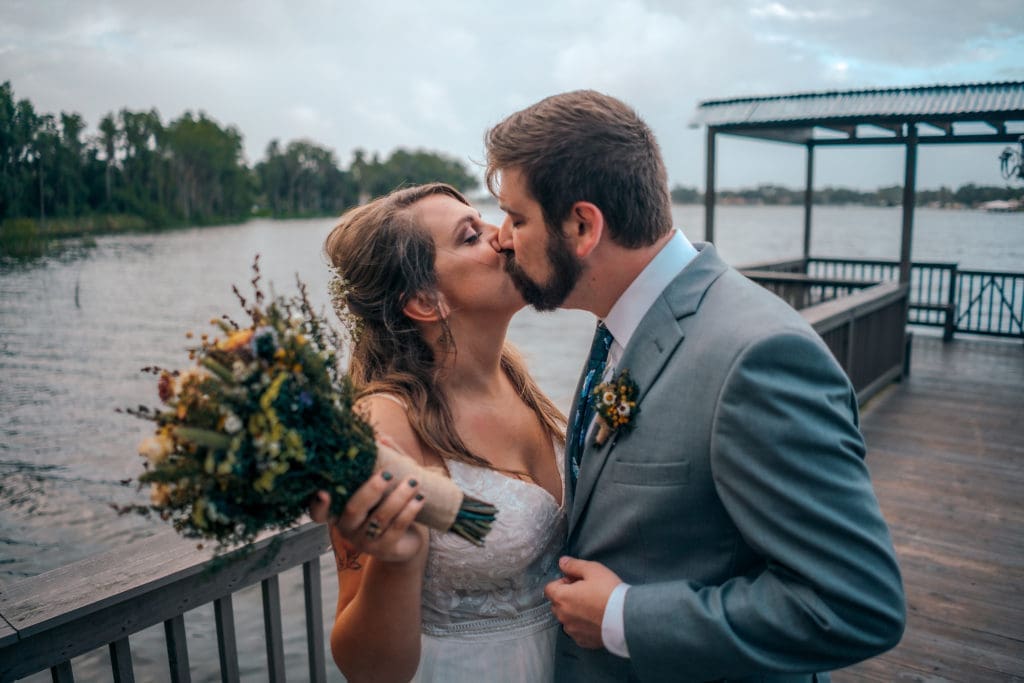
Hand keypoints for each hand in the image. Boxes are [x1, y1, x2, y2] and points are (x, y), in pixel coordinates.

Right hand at [310, 470, 426, 563]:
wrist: (406, 542)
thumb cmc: (387, 507)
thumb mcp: (382, 487)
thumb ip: (381, 463)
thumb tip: (382, 438)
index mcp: (339, 513)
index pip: (319, 514)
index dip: (318, 505)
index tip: (323, 491)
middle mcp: (348, 529)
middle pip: (354, 510)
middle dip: (371, 490)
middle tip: (387, 475)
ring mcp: (366, 542)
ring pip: (381, 518)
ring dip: (399, 497)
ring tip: (413, 481)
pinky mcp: (386, 549)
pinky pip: (397, 528)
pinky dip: (409, 511)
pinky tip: (420, 498)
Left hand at [544, 557, 621, 648]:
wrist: (626, 618)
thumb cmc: (608, 591)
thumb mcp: (593, 570)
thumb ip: (574, 565)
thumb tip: (562, 562)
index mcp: (561, 597)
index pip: (549, 588)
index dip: (561, 582)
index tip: (576, 581)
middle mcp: (562, 616)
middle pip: (557, 604)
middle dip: (566, 597)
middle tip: (585, 592)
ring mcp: (572, 630)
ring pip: (566, 618)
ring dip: (573, 612)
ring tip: (592, 607)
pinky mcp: (582, 641)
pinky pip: (577, 630)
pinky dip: (582, 625)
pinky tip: (595, 620)